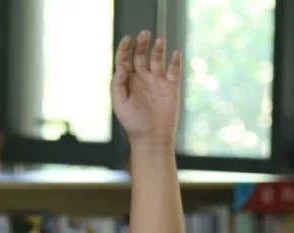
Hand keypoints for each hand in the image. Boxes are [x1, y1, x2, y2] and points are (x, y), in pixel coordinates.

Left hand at [111, 30, 181, 146]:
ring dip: (158, 48)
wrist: (152, 138)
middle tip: (145, 33)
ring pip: (157, 59)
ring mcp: (157, 82)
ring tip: (159, 40)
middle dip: (141, 43)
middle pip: (141, 55)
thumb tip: (122, 67)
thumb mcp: (120, 104)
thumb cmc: (133, 124)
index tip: (128, 39)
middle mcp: (142, 79)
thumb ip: (118, 84)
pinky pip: (174, 70)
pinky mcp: (171, 88)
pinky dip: (175, 61)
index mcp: (128, 82)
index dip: (125, 47)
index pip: (124, 59)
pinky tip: (175, 53)